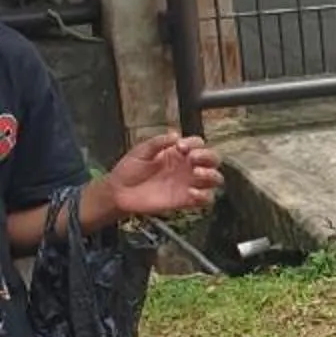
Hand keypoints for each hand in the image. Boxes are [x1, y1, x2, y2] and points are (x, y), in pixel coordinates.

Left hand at [85, 134, 223, 229]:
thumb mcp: (140, 151)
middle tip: (193, 158)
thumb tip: (176, 135)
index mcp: (177, 153)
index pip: (198, 144)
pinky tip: (191, 193)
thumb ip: (158, 142)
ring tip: (196, 174)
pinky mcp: (186, 200)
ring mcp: (188, 184)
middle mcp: (187, 167)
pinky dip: (205, 196)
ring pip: (215, 178)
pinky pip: (206, 199)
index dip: (194, 143)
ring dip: (211, 175)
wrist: (119, 193)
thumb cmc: (129, 170)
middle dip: (208, 156)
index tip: (180, 147)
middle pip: (212, 159)